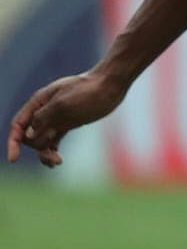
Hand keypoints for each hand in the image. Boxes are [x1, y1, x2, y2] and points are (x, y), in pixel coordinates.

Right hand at [7, 71, 126, 166]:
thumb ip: (44, 117)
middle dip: (37, 147)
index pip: (18, 125)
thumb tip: (27, 135)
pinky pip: (53, 142)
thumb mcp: (63, 103)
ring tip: (57, 162)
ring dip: (45, 154)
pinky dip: (52, 152)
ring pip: (41, 141)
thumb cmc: (88, 90)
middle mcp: (44, 112)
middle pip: (29, 136)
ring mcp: (56, 119)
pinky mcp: (67, 124)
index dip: (13, 142)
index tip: (13, 159)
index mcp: (39, 102)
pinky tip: (56, 162)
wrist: (110, 86)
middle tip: (54, 152)